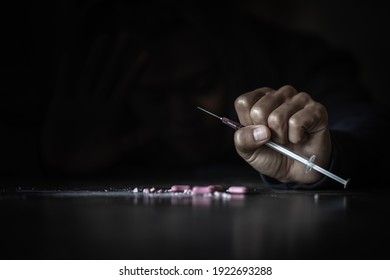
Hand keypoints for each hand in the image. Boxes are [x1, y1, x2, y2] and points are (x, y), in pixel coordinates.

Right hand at [41, 32, 149, 173]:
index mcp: (112, 111)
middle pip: (108, 73)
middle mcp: (97, 102)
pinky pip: (63, 84)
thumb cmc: (92, 158)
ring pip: (89, 74)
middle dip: (116, 55)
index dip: (135, 70)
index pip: (126, 86)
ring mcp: (79, 101)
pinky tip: (68, 56)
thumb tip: (157, 129)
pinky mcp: (60, 104)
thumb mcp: (117, 149)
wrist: (65, 167)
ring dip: (95, 56)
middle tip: (125, 34)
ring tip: (103, 38)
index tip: (146, 54)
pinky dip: (65, 72)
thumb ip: (135, 138)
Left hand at [233, 85, 331, 183]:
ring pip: (277, 117)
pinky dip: (296, 137)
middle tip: (275, 138)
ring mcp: (299, 99)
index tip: (258, 133)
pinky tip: (300, 137)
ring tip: (288, 138)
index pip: (243, 102)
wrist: (296, 171)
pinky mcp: (316, 109)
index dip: (248, 124)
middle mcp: (279, 95)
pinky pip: (297, 122)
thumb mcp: (248, 151)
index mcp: (259, 99)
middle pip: (259, 110)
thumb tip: (260, 131)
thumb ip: (243, 139)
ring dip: (281, 137)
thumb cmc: (272, 155)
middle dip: (265, 133)